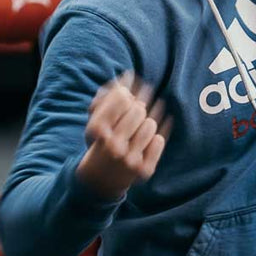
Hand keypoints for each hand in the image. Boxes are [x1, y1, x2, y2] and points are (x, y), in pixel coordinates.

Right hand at [75, 73, 170, 200]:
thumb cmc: (100, 141)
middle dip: (139, 106)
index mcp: (96, 130)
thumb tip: (129, 75)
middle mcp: (112, 146)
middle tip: (139, 107)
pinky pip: (160, 140)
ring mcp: (129, 160)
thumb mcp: (96, 120)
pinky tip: (155, 132)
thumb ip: (109, 97)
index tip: (129, 94)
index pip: (121, 97)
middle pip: (138, 109)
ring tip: (144, 122)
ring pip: (150, 124)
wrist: (100, 179)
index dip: (128, 92)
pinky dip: (159, 134)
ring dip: (149, 120)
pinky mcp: (144, 170)